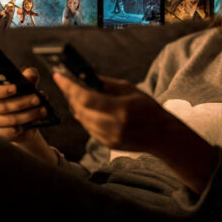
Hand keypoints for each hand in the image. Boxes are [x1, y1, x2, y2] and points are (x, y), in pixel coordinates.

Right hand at [0, 68, 54, 163]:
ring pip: (10, 119)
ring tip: (42, 110)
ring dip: (28, 115)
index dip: (2, 90)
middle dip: (22, 102)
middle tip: (38, 99)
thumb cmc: (23, 97)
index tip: (16, 88)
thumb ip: (29, 76)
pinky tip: (32, 123)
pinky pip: (10, 132)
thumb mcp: (27, 85)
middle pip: (3, 106)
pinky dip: (23, 127)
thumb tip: (31, 74)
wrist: (25, 121)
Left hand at [53, 73, 217, 192]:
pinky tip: (88, 109)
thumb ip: (106, 84)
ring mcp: (109, 138)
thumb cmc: (148, 108)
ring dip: (76, 106)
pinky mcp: (107, 144)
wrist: (162, 136)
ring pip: (81, 119)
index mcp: (119, 110)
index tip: (58, 76)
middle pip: (80, 109)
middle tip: (66, 83)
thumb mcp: (130, 90)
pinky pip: (88, 128)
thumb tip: (84, 76)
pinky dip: (85, 117)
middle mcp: (112, 126)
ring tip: (77, 94)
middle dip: (70, 95)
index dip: (69, 87)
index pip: (86, 98)